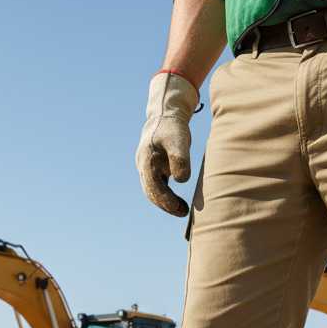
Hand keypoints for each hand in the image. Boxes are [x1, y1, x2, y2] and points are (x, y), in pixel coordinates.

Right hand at [135, 70, 198, 216]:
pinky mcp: (152, 167)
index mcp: (146, 160)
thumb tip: (181, 180)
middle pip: (151, 192)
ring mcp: (146, 167)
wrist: (165, 114)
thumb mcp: (179, 139)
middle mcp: (143, 166)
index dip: (166, 201)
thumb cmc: (173, 126)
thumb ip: (180, 159)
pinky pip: (156, 186)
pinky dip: (165, 195)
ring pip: (152, 190)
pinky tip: (177, 200)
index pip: (153, 187)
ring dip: (165, 202)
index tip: (180, 209)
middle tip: (183, 213)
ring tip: (182, 209)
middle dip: (165, 205)